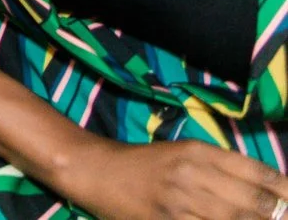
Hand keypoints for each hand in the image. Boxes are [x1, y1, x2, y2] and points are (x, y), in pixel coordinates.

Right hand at [57, 136, 287, 219]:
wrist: (96, 171)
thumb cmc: (144, 163)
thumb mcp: (184, 153)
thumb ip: (223, 167)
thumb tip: (268, 189)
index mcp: (200, 152)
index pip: (258, 172)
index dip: (284, 189)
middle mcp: (194, 174)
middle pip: (254, 203)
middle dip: (276, 213)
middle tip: (283, 216)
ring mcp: (181, 202)